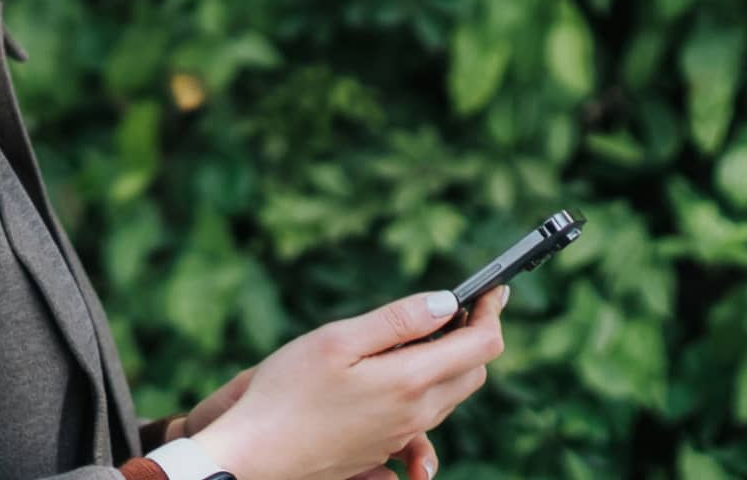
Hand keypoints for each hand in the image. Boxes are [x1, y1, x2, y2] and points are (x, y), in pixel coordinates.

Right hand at [189, 286, 507, 479]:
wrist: (256, 454)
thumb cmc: (286, 393)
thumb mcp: (336, 341)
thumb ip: (396, 321)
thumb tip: (446, 303)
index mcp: (410, 381)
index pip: (482, 345)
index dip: (490, 312)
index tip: (489, 290)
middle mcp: (417, 413)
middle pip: (473, 371)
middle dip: (472, 337)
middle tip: (454, 310)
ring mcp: (402, 435)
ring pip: (450, 395)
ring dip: (448, 364)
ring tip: (419, 338)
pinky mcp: (385, 449)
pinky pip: (424, 418)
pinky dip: (426, 393)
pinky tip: (397, 383)